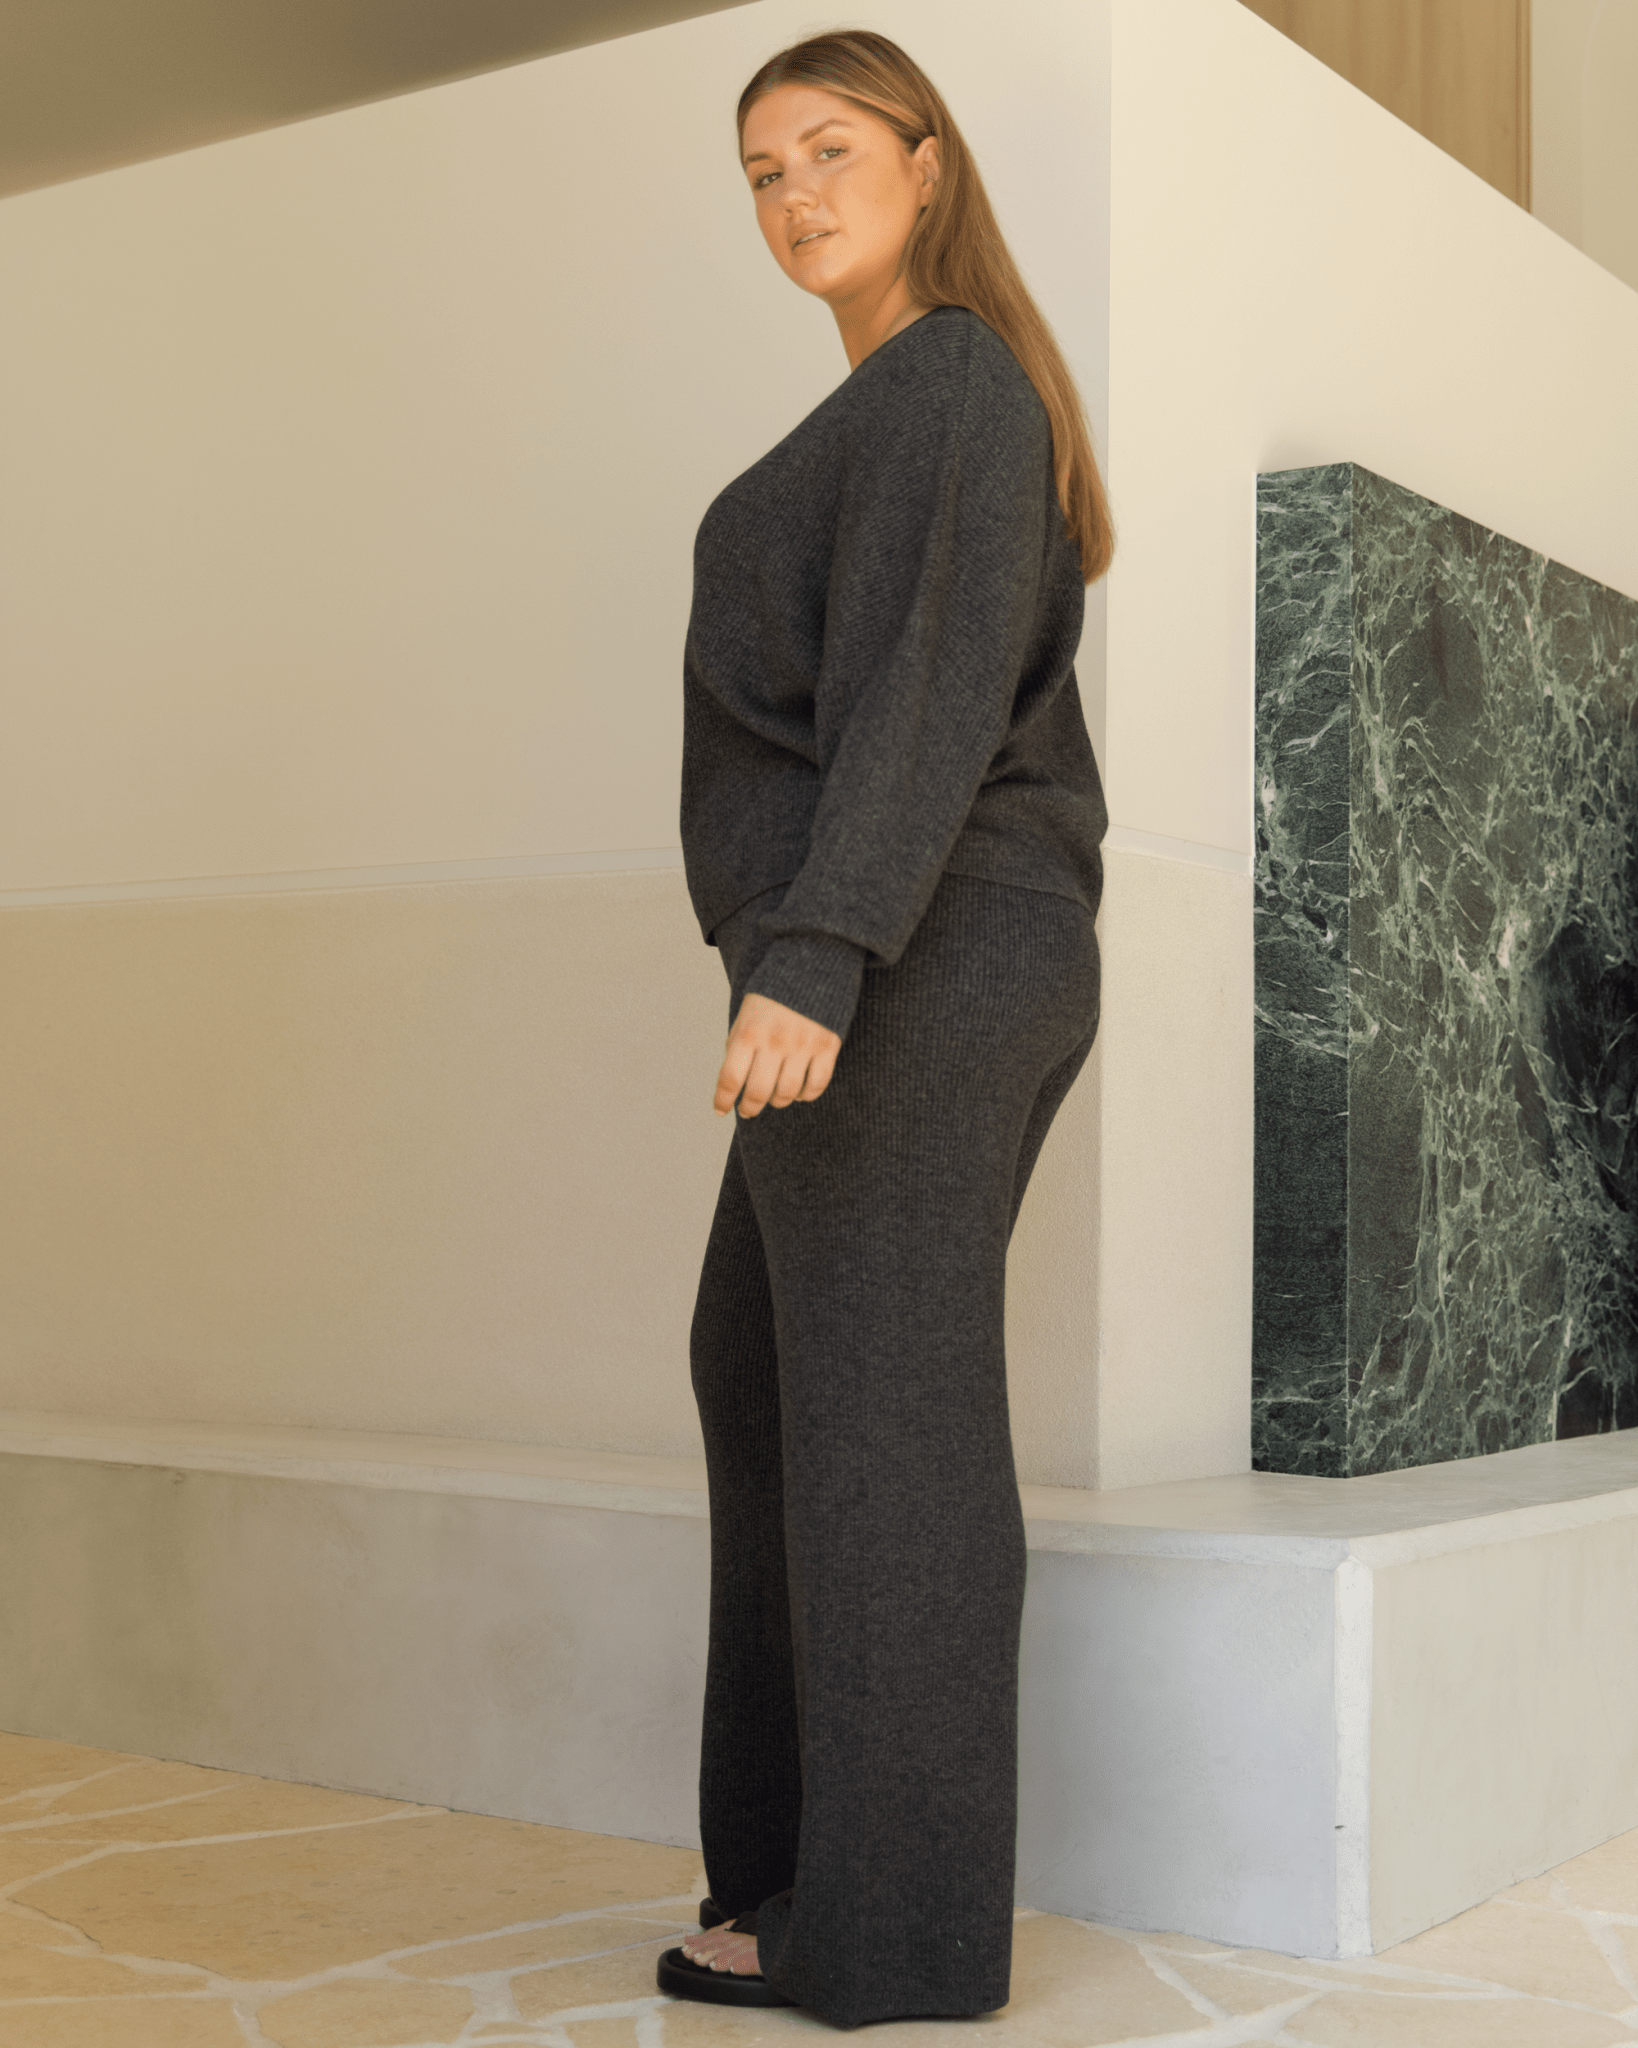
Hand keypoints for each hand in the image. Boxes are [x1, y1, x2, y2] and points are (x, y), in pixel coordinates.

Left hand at [715, 992, 841, 1117]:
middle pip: (759, 1092)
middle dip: (749, 1107)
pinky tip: (800, 1093)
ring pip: (788, 1093)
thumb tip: (734, 1079)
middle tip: (747, 1110)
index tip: (720, 1110)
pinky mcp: (827, 1046)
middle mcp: (774, 1041)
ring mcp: (803, 1045)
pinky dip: (806, 1095)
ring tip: (775, 1099)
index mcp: (749, 1032)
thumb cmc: (774, 992)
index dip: (723, 1100)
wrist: (812, 962)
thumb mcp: (746, 1013)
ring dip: (778, 1102)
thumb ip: (739, 1044)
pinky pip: (816, 1084)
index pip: (730, 1078)